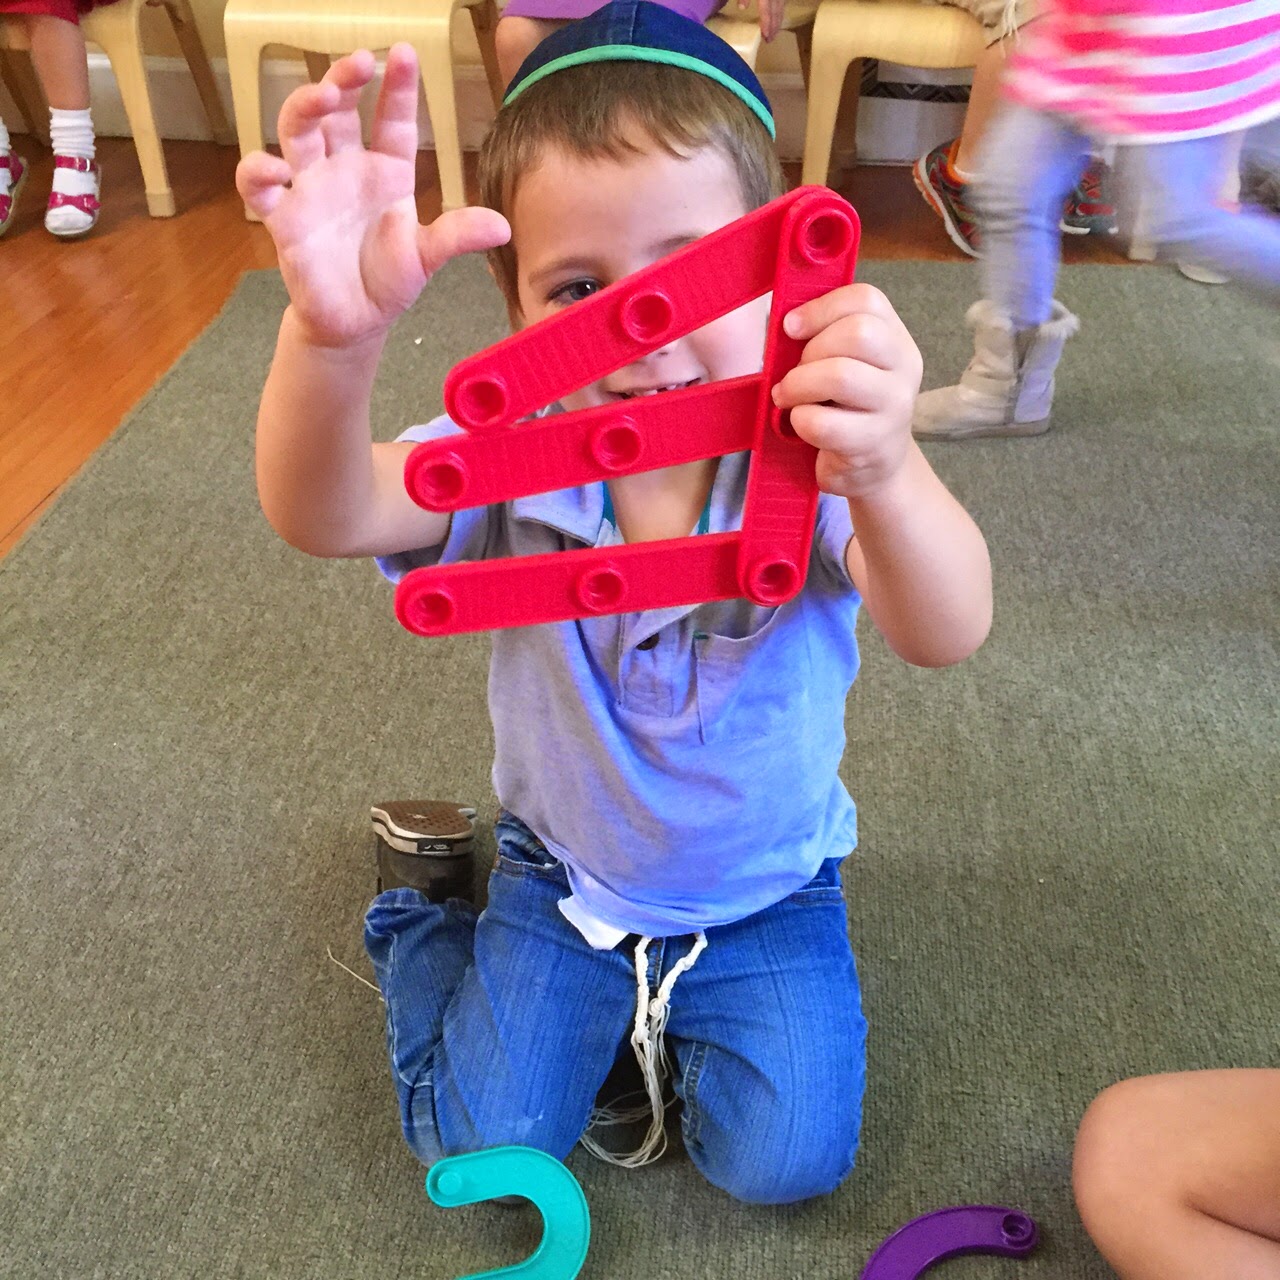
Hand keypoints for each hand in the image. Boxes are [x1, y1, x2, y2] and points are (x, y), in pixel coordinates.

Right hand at [236, 45, 509, 348]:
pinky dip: (258, 171)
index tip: (405, 54)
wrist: (356, 322)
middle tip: (359, 61)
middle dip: (344, 80)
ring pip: (297, 130)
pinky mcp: (283, 218)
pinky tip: (276, 170)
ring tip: (322, 96)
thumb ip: (458, 236)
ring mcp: (311, 189)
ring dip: (304, 106)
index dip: (398, 88)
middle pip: (338, 111)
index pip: (391, 120)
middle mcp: (345, 169)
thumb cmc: (389, 281)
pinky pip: (258, 186)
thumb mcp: (427, 257)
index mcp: (385, 173)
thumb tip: (503, 226)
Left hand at [736, 0, 785, 41]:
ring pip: (781, 10)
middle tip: (770, 40)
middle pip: (775, 14)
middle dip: (773, 28)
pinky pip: (783, 3)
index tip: (766, 37)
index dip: (767, 26)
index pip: (767, 13)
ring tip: (774, 33)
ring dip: (778, 22)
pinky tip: (779, 17)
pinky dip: (781, 12)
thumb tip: (741, 8)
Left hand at [771, 284, 923, 500]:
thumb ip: (825, 337)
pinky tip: (799, 424)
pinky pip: (823, 422)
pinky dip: (799, 420)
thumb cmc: (848, 408)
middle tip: (795, 373)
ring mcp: (894, 407)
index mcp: (896, 340)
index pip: (867, 300)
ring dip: (798, 384)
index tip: (790, 327)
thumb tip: (787, 322)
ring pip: (841, 375)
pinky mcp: (873, 444)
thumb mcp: (846, 364)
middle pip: (858, 333)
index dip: (820, 308)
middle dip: (811, 350)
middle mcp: (904, 368)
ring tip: (787, 397)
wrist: (875, 467)